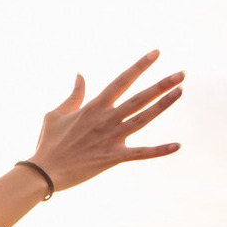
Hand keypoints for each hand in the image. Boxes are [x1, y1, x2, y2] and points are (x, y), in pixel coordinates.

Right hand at [28, 50, 182, 191]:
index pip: (121, 81)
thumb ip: (74, 95)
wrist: (45, 172)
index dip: (139, 66)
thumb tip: (80, 74)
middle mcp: (106, 119)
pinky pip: (141, 153)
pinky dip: (159, 150)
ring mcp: (112, 138)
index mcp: (94, 106)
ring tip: (180, 92)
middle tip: (182, 73)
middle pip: (139, 98)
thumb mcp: (56, 114)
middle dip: (161, 84)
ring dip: (163, 105)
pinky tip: (177, 145)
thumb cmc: (49, 142)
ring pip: (143, 118)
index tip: (156, 53)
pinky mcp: (113, 157)